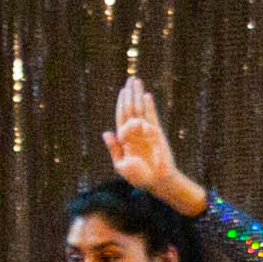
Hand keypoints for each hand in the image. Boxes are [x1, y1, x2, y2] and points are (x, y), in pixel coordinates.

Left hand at [107, 77, 204, 218]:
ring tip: (137, 82)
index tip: (122, 91)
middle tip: (130, 79)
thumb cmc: (138, 177)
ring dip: (138, 95)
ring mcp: (146, 131)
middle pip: (131, 109)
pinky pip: (152, 117)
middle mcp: (135, 132)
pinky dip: (149, 106)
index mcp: (124, 139)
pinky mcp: (157, 133)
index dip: (121, 103)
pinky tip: (146, 95)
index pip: (121, 117)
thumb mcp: (121, 164)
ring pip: (141, 110)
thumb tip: (106, 132)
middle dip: (130, 94)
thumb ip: (114, 149)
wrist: (156, 182)